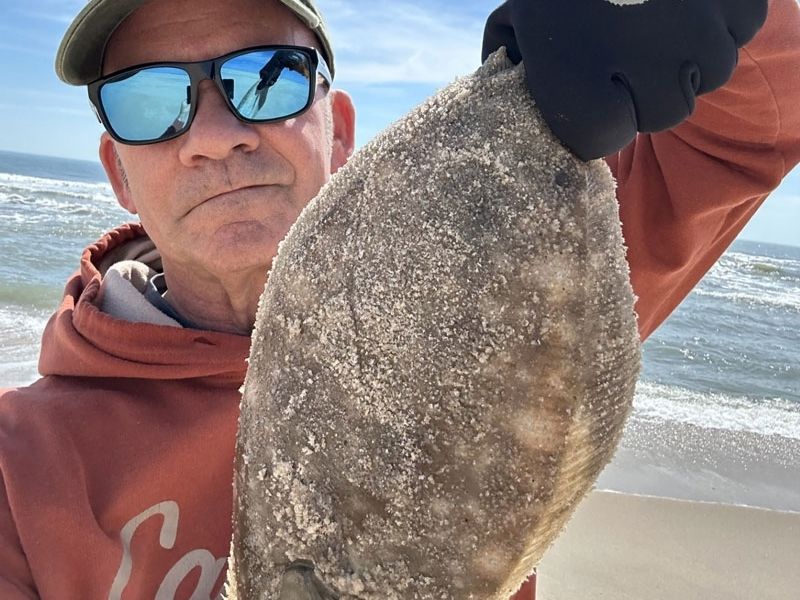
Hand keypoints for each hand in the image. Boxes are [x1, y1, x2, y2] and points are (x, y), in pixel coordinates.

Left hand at [482, 0, 767, 159]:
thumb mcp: (515, 19)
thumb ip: (514, 70)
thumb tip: (517, 113)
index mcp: (575, 71)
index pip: (601, 139)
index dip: (597, 121)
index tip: (592, 95)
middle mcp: (641, 56)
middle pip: (660, 114)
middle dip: (644, 93)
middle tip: (628, 51)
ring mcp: (696, 29)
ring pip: (706, 78)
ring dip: (685, 59)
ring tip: (656, 23)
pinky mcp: (736, 0)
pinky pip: (740, 33)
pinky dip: (721, 22)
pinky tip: (686, 3)